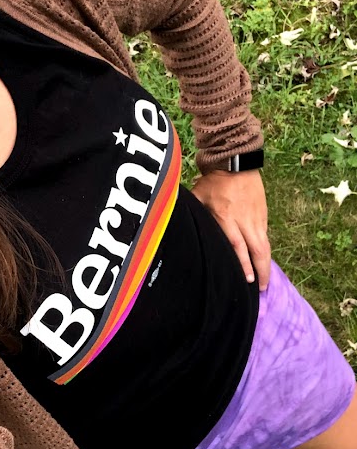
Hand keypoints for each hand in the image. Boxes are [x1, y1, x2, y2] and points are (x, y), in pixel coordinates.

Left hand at [191, 169, 270, 290]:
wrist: (236, 160)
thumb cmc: (213, 180)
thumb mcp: (198, 197)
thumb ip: (195, 214)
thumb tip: (182, 226)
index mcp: (227, 217)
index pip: (237, 245)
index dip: (243, 263)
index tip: (247, 279)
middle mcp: (245, 220)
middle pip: (257, 250)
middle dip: (261, 270)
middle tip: (262, 289)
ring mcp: (257, 217)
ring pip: (265, 245)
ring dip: (266, 264)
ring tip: (266, 280)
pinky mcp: (263, 214)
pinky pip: (265, 236)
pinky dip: (265, 250)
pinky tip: (263, 261)